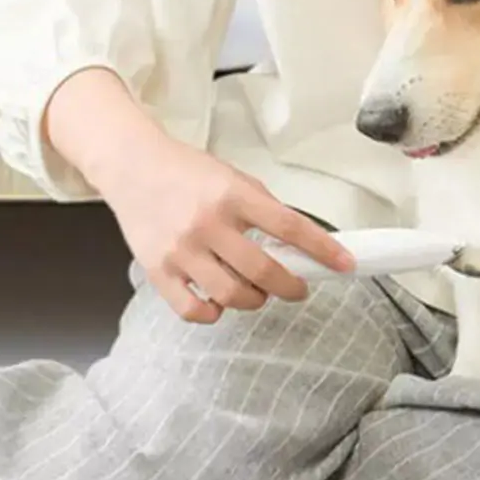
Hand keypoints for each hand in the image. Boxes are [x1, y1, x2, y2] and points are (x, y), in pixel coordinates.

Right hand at [45, 67, 354, 322]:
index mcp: (233, 194)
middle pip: (263, 270)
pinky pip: (193, 310)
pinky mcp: (158, 271)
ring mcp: (181, 250)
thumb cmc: (187, 172)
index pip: (290, 226)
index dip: (323, 249)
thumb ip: (263, 208)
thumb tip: (299, 243)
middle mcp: (208, 223)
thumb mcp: (233, 177)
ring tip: (258, 293)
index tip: (346, 264)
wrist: (133, 166)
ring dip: (255, 301)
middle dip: (291, 286)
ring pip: (231, 295)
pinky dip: (214, 313)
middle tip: (298, 287)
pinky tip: (220, 302)